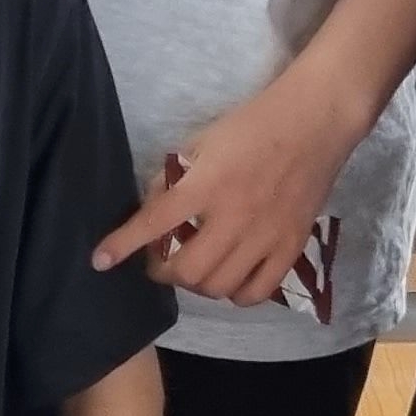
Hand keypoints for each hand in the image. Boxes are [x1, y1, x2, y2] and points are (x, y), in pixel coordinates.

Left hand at [89, 72, 363, 305]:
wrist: (314, 121)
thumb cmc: (253, 124)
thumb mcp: (202, 140)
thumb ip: (176, 177)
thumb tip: (152, 209)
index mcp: (207, 183)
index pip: (155, 223)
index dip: (122, 245)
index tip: (100, 261)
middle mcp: (234, 216)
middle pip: (187, 270)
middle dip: (162, 271)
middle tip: (159, 261)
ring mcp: (266, 236)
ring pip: (218, 287)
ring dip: (196, 284)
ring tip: (193, 269)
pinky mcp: (292, 246)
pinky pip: (257, 292)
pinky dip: (235, 294)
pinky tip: (229, 279)